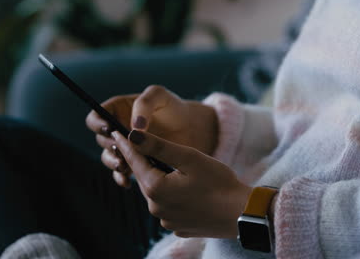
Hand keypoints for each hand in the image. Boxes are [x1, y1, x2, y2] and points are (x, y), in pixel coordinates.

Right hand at [85, 85, 218, 187]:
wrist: (193, 129)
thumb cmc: (174, 107)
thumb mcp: (160, 96)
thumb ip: (144, 105)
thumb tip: (134, 127)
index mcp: (118, 110)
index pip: (96, 117)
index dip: (98, 123)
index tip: (109, 128)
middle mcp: (118, 130)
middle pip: (101, 140)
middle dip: (109, 145)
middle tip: (120, 149)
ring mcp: (126, 149)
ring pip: (108, 158)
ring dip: (113, 162)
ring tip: (124, 165)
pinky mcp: (135, 165)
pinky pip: (121, 174)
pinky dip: (121, 178)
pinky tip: (128, 182)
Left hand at [112, 129, 251, 237]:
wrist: (243, 214)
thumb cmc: (219, 183)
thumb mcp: (189, 158)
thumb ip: (159, 146)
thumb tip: (132, 135)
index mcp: (156, 189)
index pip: (135, 161)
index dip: (127, 145)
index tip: (116, 132)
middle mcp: (156, 208)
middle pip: (145, 178)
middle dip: (146, 163)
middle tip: (146, 147)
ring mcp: (167, 220)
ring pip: (157, 193)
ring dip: (161, 179)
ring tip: (173, 168)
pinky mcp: (179, 227)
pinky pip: (169, 206)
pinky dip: (173, 196)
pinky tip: (187, 190)